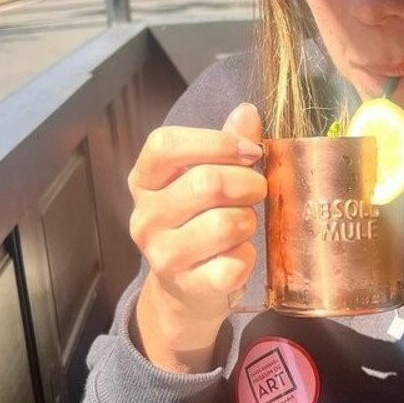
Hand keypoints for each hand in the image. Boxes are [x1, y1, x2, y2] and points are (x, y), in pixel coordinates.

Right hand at [128, 102, 266, 370]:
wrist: (186, 289)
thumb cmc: (200, 221)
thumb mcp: (205, 177)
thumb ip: (224, 145)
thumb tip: (247, 113)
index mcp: (145, 180)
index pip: (165, 145)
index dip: (216, 142)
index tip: (251, 152)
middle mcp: (145, 216)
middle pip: (205, 183)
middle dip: (248, 183)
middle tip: (258, 190)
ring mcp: (162, 254)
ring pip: (224, 224)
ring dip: (249, 221)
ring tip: (246, 224)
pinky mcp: (188, 285)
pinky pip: (233, 265)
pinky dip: (248, 258)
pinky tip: (241, 255)